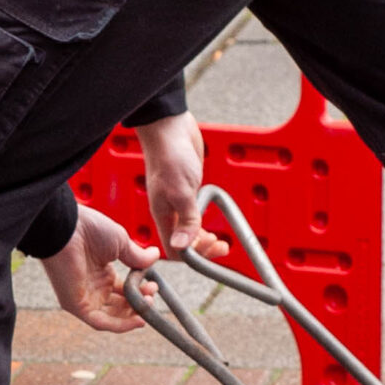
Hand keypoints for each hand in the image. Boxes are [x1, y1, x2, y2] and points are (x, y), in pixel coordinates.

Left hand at [41, 204, 159, 332]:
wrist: (67, 228)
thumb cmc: (88, 229)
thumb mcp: (120, 242)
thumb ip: (137, 256)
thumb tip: (155, 256)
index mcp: (100, 271)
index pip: (124, 290)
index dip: (141, 291)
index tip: (154, 285)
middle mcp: (93, 286)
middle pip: (119, 305)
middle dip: (139, 303)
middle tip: (151, 295)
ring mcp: (84, 296)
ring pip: (111, 316)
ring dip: (132, 315)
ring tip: (147, 304)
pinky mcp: (76, 305)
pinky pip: (100, 322)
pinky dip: (120, 325)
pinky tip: (138, 320)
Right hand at [135, 111, 229, 260]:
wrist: (170, 128)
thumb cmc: (170, 156)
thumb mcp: (181, 191)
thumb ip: (186, 220)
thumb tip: (183, 247)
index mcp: (162, 215)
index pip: (174, 249)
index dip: (193, 256)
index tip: (212, 250)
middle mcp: (169, 211)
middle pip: (184, 243)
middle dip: (203, 249)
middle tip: (222, 246)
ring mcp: (178, 201)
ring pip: (190, 230)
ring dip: (205, 239)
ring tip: (220, 240)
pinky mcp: (187, 190)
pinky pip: (194, 214)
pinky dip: (204, 222)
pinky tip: (212, 219)